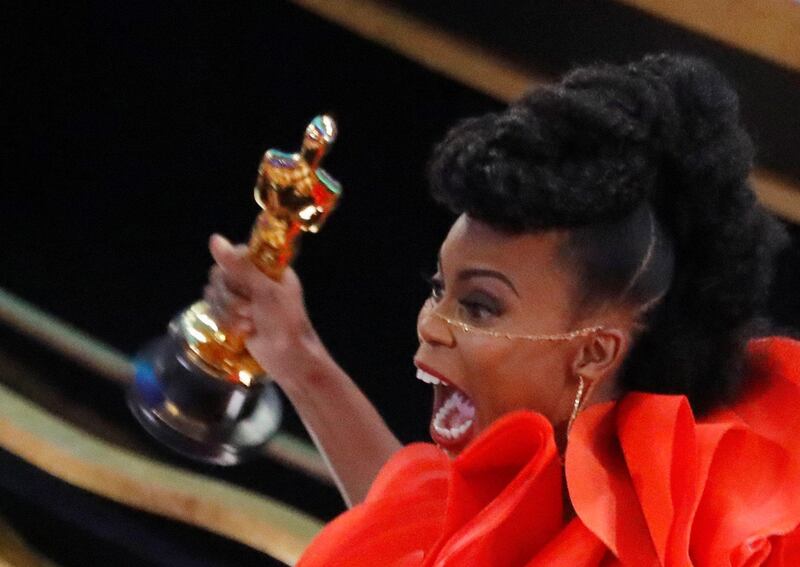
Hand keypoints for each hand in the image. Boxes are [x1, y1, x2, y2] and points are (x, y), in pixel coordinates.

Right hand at [205, 234, 322, 386]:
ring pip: (214, 294)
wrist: (289, 358)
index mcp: (267, 267)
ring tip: (249, 323)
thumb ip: (239, 266)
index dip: (233, 272)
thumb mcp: (265, 291)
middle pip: (220, 276)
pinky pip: (215, 310)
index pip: (235, 255)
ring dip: (230, 312)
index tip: (244, 286)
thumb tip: (214, 239)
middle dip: (231, 297)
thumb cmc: (285, 322)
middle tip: (250, 310)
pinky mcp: (234, 315)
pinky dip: (226, 322)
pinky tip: (243, 331)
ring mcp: (243, 298)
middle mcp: (254, 279)